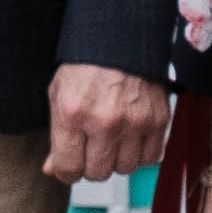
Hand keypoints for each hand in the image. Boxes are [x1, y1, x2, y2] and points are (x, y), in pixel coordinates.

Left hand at [43, 63, 166, 185]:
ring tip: (113, 140)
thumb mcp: (59, 94)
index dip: (66, 170)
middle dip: (91, 164)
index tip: (70, 163)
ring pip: (125, 169)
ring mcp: (134, 122)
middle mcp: (104, 122)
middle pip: (97, 173)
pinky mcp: (158, 120)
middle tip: (91, 147)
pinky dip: (141, 153)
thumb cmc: (87, 64)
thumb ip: (56, 136)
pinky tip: (132, 137)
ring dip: (117, 160)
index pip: (68, 169)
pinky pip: (150, 157)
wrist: (122, 39)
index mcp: (73, 114)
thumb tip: (53, 169)